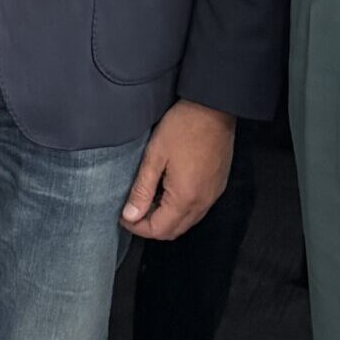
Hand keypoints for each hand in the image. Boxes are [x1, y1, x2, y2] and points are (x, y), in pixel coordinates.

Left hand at [121, 99, 234, 239]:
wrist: (214, 108)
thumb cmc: (183, 127)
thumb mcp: (155, 155)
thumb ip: (142, 189)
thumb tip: (130, 216)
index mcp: (185, 198)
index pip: (159, 230)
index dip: (137, 227)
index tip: (123, 215)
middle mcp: (202, 203)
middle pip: (174, 231)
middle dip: (150, 226)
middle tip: (132, 211)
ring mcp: (212, 195)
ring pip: (186, 222)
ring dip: (165, 219)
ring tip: (147, 200)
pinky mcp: (217, 186)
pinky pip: (197, 209)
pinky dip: (180, 210)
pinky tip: (167, 193)